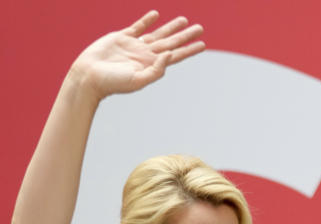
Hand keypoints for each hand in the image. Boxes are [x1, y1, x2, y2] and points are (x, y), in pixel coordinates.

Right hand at [69, 11, 204, 100]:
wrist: (88, 76)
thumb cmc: (112, 82)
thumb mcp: (138, 80)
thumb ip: (156, 70)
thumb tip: (170, 55)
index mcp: (152, 65)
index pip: (176, 55)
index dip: (189, 50)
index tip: (203, 44)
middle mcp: (146, 55)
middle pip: (171, 42)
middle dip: (185, 35)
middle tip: (200, 28)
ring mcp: (134, 45)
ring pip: (157, 33)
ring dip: (171, 27)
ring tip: (184, 20)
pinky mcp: (121, 37)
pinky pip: (138, 27)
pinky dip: (147, 21)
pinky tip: (156, 15)